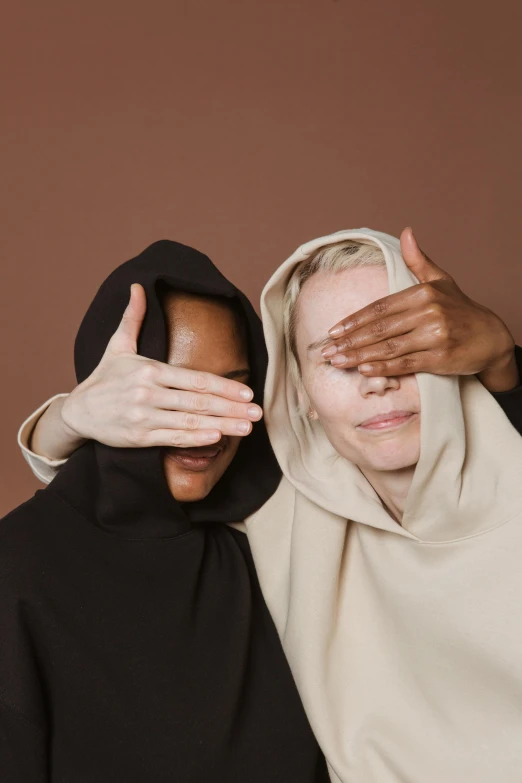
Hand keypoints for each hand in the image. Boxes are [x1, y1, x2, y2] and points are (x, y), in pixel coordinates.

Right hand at [61, 284, 262, 448]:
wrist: (78, 411)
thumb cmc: (103, 378)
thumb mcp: (117, 346)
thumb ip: (133, 318)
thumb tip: (137, 286)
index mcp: (149, 370)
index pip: (195, 379)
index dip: (224, 386)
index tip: (247, 392)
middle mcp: (148, 393)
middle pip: (198, 402)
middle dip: (231, 408)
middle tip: (258, 412)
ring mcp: (144, 417)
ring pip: (190, 422)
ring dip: (222, 425)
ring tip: (247, 427)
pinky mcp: (140, 437)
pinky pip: (173, 439)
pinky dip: (196, 439)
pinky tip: (217, 438)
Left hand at [321, 227, 518, 391]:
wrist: (491, 337)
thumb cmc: (461, 310)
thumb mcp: (441, 281)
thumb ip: (418, 260)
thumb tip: (406, 231)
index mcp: (423, 293)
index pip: (380, 308)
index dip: (354, 320)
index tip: (333, 331)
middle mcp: (428, 312)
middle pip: (380, 329)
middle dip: (350, 341)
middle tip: (326, 351)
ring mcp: (434, 336)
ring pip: (388, 347)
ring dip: (359, 356)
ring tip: (337, 362)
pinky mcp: (440, 358)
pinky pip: (405, 363)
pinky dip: (383, 368)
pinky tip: (364, 370)